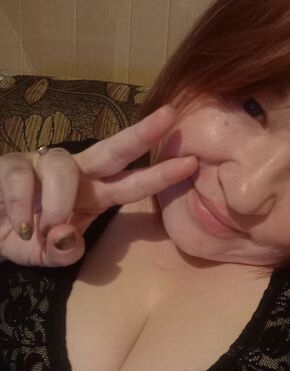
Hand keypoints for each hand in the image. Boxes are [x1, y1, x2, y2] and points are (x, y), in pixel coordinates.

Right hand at [0, 105, 197, 266]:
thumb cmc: (24, 238)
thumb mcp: (47, 256)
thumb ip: (63, 254)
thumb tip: (69, 238)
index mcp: (94, 195)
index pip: (132, 184)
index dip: (160, 174)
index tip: (190, 163)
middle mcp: (77, 174)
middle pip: (113, 149)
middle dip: (141, 134)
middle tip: (169, 115)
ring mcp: (44, 164)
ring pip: (64, 166)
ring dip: (58, 200)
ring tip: (45, 228)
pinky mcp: (13, 163)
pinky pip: (21, 176)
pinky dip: (20, 204)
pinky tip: (19, 223)